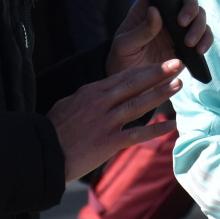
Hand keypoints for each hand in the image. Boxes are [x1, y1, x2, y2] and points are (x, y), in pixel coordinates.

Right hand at [48, 59, 183, 181]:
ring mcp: (105, 122)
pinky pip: (137, 134)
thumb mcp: (69, 104)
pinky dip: (155, 130)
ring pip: (138, 104)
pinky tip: (171, 125)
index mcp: (92, 92)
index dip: (146, 68)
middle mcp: (100, 103)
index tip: (162, 63)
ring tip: (179, 84)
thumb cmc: (53, 130)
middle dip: (158, 72)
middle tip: (178, 63)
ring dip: (160, 93)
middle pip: (135, 83)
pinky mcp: (108, 143)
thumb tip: (104, 90)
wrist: (41, 155)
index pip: (124, 76)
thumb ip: (89, 96)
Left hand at [107, 0, 212, 76]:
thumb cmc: (121, 60)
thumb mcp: (124, 46)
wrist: (132, 86)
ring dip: (199, 26)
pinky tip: (200, 50)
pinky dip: (207, 40)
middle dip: (190, 7)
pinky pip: (205, 36)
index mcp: (148, 8)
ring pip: (200, 16)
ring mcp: (180, 28)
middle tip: (183, 22)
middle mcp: (167, 14)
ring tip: (189, 43)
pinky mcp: (190, 44)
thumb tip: (155, 11)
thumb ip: (140, 30)